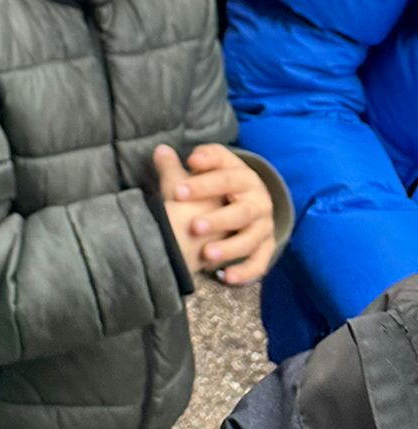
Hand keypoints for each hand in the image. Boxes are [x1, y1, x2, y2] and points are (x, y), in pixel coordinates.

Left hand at [154, 143, 275, 285]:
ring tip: (207, 255)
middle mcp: (259, 202)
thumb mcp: (210, 163)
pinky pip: (259, 263)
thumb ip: (189, 159)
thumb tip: (163, 151)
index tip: (178, 192)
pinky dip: (245, 272)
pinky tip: (226, 277)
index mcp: (246, 177)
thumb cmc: (221, 178)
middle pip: (241, 212)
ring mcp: (264, 227)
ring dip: (230, 249)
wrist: (246, 196)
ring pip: (249, 240)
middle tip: (194, 227)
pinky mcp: (265, 247)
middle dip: (217, 221)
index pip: (225, 178)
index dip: (202, 185)